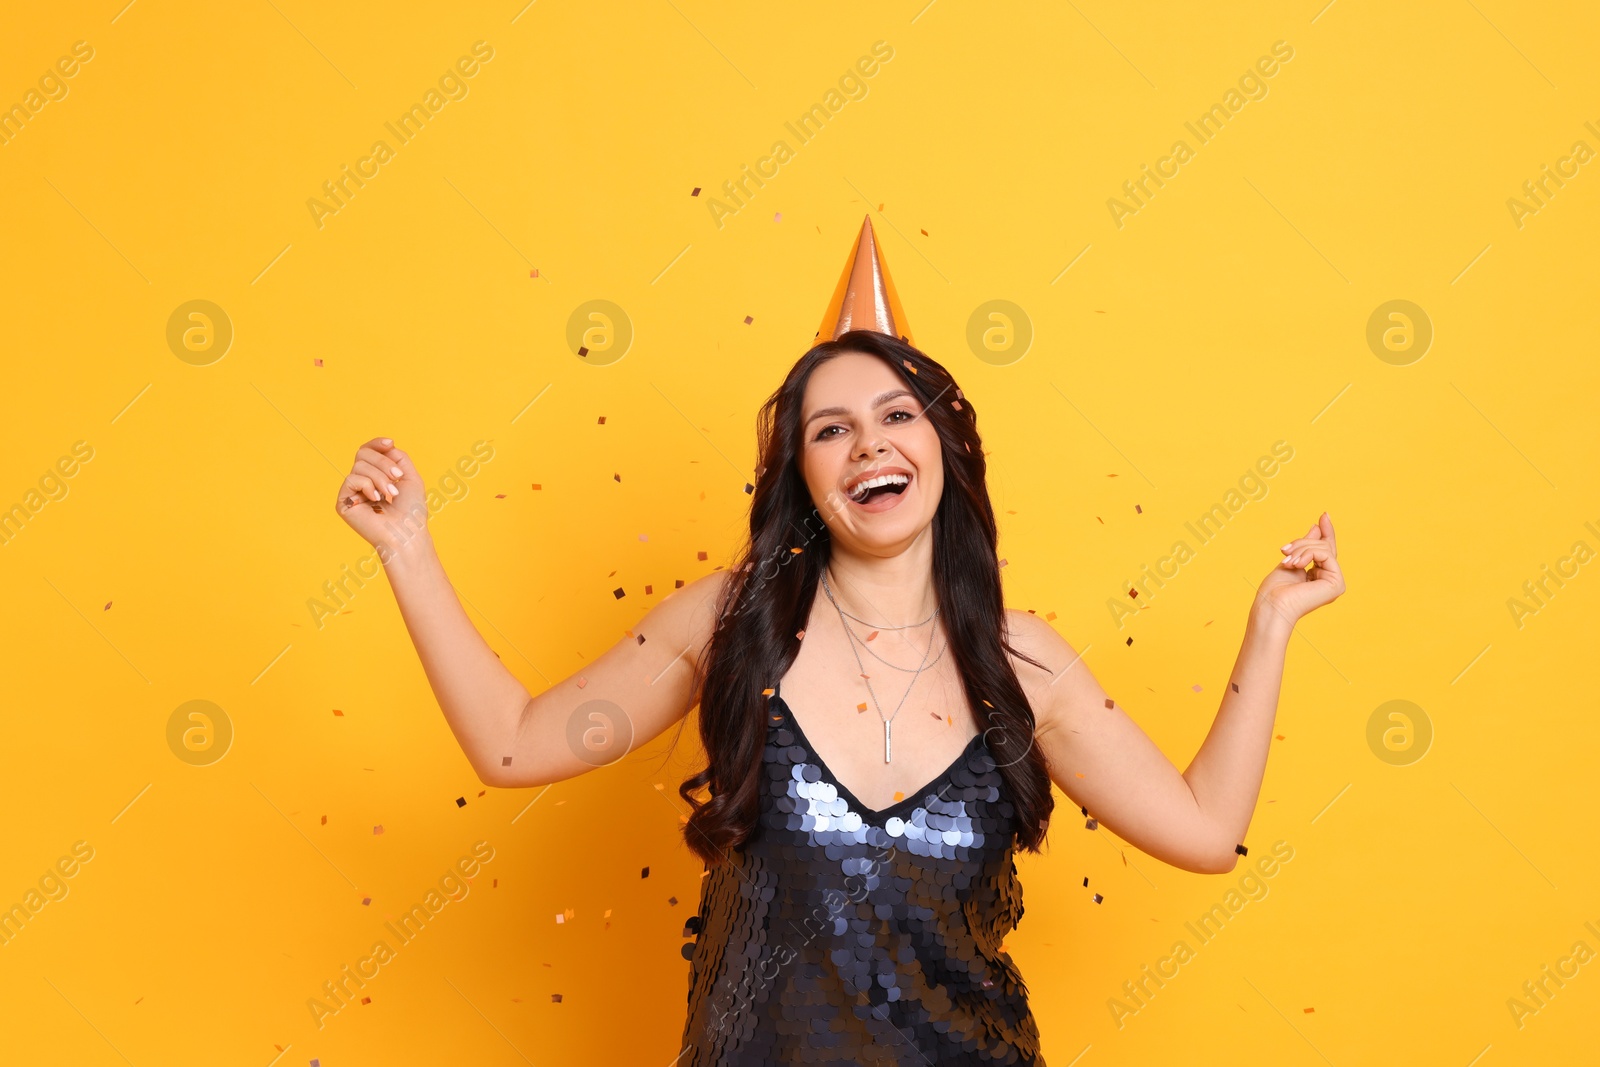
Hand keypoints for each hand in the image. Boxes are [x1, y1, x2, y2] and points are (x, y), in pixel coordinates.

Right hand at [334, 437, 428, 554]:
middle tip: (397, 477)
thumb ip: (397, 457)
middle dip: (383, 462)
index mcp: (375, 476)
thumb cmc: (411, 510)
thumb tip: (386, 445)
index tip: (390, 443)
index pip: (367, 452)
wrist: (407, 533)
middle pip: (362, 454)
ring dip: (380, 478)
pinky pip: (351, 479)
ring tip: (390, 494)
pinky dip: (368, 486)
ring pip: (359, 466)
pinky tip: (376, 500)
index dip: (376, 444)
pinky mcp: (343, 503)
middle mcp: (361, 483)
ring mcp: (351, 493)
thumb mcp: (409, 476)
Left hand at [1255, 511, 1344, 627]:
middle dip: (1302, 543)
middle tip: (1284, 551)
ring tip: (1287, 562)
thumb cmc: (1275, 590)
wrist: (1272, 606)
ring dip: (1301, 549)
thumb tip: (1317, 527)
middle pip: (1324, 546)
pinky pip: (1326, 554)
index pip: (1325, 550)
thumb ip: (1306, 546)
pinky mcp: (1337, 584)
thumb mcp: (1291, 560)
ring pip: (1324, 548)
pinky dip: (1307, 554)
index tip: (1323, 515)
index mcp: (1319, 576)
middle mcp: (1329, 579)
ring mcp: (1335, 583)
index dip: (1326, 532)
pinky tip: (1295, 565)